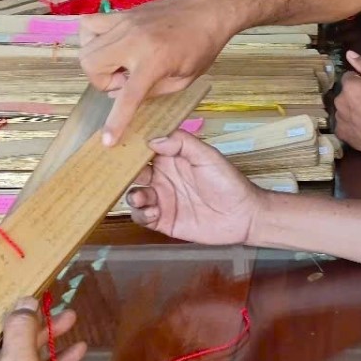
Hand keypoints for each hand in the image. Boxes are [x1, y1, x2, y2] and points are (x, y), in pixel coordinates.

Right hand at [80, 0, 234, 145]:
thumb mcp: (185, 79)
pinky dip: (92, 40)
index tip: (107, 140)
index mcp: (155, 60)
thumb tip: (123, 96)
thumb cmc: (203, 46)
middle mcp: (133, 40)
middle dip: (103, 82)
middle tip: (126, 81)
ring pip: (86, 47)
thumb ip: (154, 91)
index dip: (116, 122)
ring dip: (97, 64)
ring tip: (120, 65)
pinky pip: (89, 26)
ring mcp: (124, 23)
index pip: (127, 97)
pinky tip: (111, 47)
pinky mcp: (121, 14)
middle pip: (91, 65)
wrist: (208, 9)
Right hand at [127, 132, 266, 244]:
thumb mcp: (207, 156)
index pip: (143, 149)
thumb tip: (153, 139)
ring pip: (134, 195)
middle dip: (123, 173)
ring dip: (133, 196)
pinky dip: (142, 214)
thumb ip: (182, 144)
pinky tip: (154, 212)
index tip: (117, 144)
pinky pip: (142, 217)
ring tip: (144, 197)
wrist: (243, 215)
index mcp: (170, 158)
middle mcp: (162, 177)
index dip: (130, 147)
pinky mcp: (163, 221)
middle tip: (119, 174)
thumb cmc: (228, 182)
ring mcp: (162, 199)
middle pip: (133, 173)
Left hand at [334, 51, 360, 155]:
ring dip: (352, 110)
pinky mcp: (341, 134)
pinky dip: (351, 125)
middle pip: (345, 94)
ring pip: (344, 109)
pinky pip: (344, 125)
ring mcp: (339, 119)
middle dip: (355, 96)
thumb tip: (349, 53)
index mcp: (349, 86)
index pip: (349, 77)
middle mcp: (339, 101)